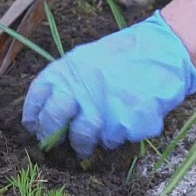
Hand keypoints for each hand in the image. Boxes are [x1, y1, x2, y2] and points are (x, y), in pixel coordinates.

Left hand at [21, 10, 195, 158]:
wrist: (162, 51)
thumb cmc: (122, 56)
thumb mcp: (86, 58)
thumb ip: (66, 81)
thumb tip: (46, 112)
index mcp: (67, 70)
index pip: (38, 96)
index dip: (33, 115)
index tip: (33, 126)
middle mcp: (81, 88)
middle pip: (54, 120)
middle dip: (51, 135)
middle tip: (54, 142)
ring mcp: (103, 107)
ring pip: (83, 136)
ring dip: (83, 143)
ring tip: (87, 144)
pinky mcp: (126, 122)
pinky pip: (113, 139)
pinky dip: (116, 136)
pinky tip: (122, 123)